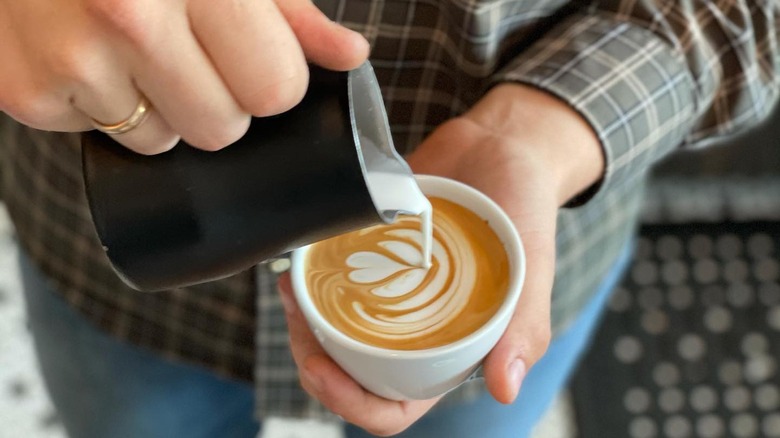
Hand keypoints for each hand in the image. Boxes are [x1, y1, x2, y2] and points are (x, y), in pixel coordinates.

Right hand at [0, 0, 368, 153]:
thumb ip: (289, 11)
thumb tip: (351, 55)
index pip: (275, 89)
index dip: (269, 79)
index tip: (249, 53)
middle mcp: (130, 16)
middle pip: (222, 130)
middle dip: (217, 101)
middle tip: (186, 49)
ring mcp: (71, 57)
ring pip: (161, 143)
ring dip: (158, 108)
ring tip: (129, 46)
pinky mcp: (26, 93)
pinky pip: (99, 138)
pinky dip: (101, 107)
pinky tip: (84, 51)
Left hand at [278, 83, 603, 434]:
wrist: (501, 144)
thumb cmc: (526, 209)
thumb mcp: (533, 269)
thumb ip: (523, 329)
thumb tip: (504, 390)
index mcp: (449, 350)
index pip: (393, 406)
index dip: (352, 403)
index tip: (321, 369)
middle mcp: (411, 329)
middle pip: (349, 372)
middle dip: (313, 358)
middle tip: (298, 319)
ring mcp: (387, 292)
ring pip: (331, 331)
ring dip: (302, 321)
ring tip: (292, 289)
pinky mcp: (369, 256)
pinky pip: (331, 279)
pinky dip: (308, 279)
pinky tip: (298, 263)